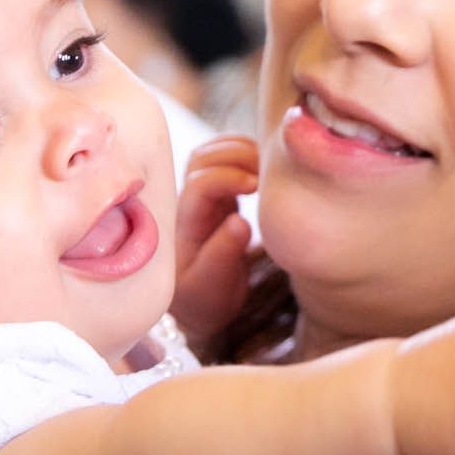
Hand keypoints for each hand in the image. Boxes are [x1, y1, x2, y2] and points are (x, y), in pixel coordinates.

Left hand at [170, 134, 259, 347]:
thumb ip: (223, 254)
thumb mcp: (212, 286)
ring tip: (269, 164)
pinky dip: (245, 153)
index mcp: (185, 224)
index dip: (227, 177)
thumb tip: (240, 221)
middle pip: (201, 158)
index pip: (199, 184)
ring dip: (240, 149)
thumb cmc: (204, 297)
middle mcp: (189, 204)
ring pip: (211, 153)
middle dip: (234, 155)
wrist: (200, 304)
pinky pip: (226, 161)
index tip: (257, 186)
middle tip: (267, 170)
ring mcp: (203, 196)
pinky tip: (266, 166)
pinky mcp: (220, 195)